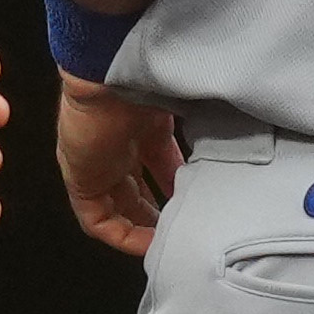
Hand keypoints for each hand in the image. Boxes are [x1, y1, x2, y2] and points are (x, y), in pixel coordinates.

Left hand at [57, 72, 182, 255]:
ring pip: (118, 209)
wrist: (112, 69)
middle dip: (160, 214)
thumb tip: (233, 149)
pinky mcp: (80, 179)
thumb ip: (200, 131)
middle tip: (183, 231)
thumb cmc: (149, 77)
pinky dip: (123, 236)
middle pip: (136, 191)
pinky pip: (98, 220)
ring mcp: (95, 163)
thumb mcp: (183, 109)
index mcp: (139, 124)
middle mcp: (114, 146)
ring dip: (143, 229)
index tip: (197, 203)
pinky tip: (148, 243)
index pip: (158, 164)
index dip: (177, 187)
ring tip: (168, 244)